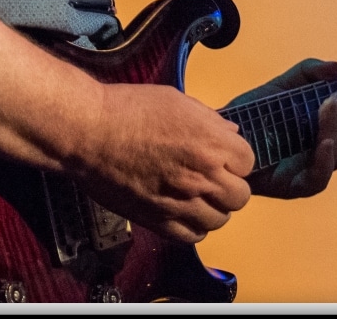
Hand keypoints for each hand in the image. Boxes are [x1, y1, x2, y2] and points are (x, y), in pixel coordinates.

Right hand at [72, 82, 253, 244]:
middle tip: (215, 177)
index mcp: (211, 143)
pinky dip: (194, 227)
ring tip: (199, 196)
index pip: (248, 162)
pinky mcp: (157, 220)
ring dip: (214, 208)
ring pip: (220, 220)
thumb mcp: (178, 101)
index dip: (236, 158)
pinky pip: (192, 236)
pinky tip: (184, 212)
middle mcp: (201, 176)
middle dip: (231, 185)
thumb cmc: (129, 110)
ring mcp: (180, 202)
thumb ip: (210, 120)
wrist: (89, 133)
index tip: (223, 156)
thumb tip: (229, 134)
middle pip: (240, 196)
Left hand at [226, 59, 336, 199]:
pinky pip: (318, 180)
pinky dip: (326, 161)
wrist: (223, 131)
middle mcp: (322, 157)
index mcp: (326, 136)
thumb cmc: (256, 112)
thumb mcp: (285, 84)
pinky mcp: (291, 186)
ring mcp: (308, 173)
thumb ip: (311, 72)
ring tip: (328, 107)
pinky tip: (324, 142)